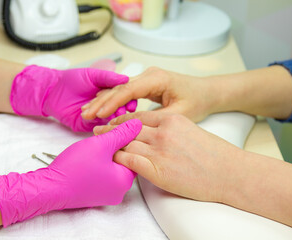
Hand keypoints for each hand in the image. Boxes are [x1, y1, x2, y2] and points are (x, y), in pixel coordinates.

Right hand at [0, 119, 141, 226]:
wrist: (50, 187)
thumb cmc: (74, 167)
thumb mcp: (100, 144)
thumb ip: (122, 133)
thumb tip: (138, 125)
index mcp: (125, 180)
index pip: (135, 154)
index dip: (124, 139)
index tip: (111, 132)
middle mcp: (120, 191)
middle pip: (124, 161)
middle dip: (113, 147)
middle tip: (100, 140)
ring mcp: (107, 195)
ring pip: (112, 167)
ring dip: (105, 155)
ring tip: (92, 149)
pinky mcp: (96, 195)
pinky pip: (103, 175)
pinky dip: (98, 165)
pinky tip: (87, 159)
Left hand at [10, 65, 136, 131]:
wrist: (52, 91)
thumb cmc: (70, 80)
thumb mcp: (92, 75)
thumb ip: (108, 78)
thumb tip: (125, 78)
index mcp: (109, 92)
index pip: (123, 97)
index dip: (128, 100)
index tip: (132, 102)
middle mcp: (106, 105)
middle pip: (119, 110)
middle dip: (123, 110)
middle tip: (127, 111)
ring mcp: (98, 116)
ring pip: (111, 119)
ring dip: (116, 118)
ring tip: (118, 116)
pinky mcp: (89, 125)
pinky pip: (99, 127)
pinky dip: (105, 126)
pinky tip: (108, 124)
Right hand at [82, 67, 218, 121]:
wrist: (207, 93)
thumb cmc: (197, 101)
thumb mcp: (179, 114)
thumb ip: (155, 119)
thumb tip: (131, 127)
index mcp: (157, 79)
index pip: (128, 89)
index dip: (112, 102)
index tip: (99, 114)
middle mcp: (149, 75)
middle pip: (119, 88)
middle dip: (101, 101)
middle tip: (85, 114)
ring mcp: (146, 78)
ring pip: (119, 89)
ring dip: (103, 101)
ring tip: (87, 112)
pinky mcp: (145, 85)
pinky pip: (124, 92)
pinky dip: (112, 101)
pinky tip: (100, 109)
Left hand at [93, 111, 244, 202]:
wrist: (231, 172)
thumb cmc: (214, 154)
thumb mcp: (191, 130)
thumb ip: (169, 128)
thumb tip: (152, 132)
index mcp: (172, 119)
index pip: (139, 117)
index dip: (122, 120)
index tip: (111, 122)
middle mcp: (163, 132)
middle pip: (129, 128)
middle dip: (110, 129)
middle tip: (96, 130)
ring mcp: (159, 150)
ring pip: (126, 142)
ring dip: (110, 143)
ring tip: (97, 145)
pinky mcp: (157, 169)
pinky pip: (129, 160)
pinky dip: (117, 158)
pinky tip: (110, 158)